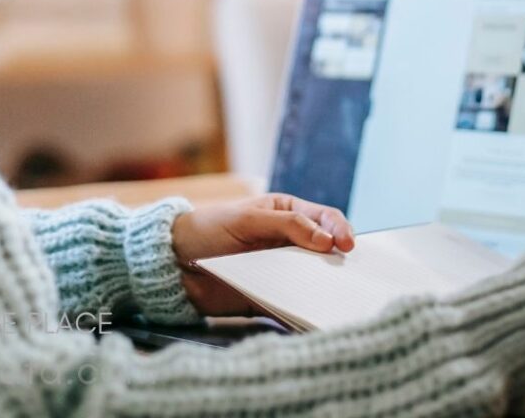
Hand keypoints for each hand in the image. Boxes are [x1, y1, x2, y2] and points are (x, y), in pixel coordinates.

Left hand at [172, 194, 355, 315]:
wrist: (173, 265)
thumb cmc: (209, 229)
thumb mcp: (248, 220)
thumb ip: (288, 226)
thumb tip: (328, 241)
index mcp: (287, 212)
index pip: (325, 218)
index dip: (340, 229)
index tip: (346, 246)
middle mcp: (289, 240)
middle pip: (325, 249)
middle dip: (339, 259)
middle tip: (351, 273)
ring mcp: (281, 269)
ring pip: (314, 278)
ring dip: (325, 285)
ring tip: (336, 295)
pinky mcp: (270, 296)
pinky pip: (294, 301)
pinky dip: (305, 306)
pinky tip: (314, 312)